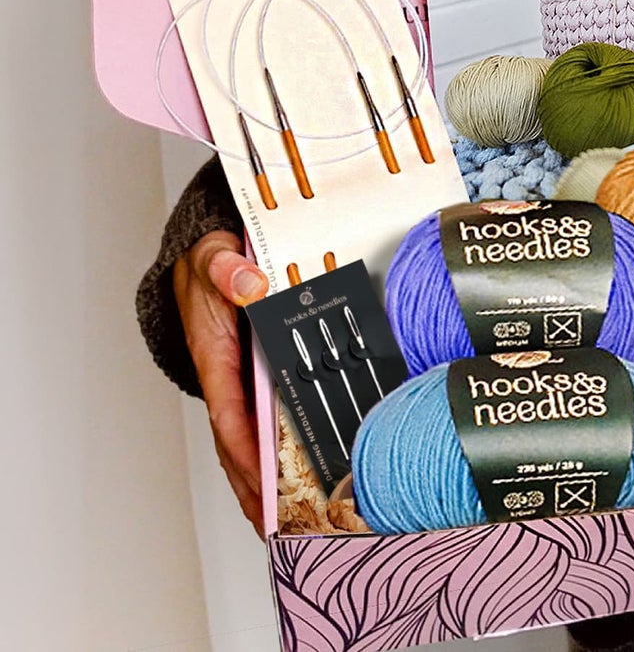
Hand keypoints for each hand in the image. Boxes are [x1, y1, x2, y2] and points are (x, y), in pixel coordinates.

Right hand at [173, 230, 268, 535]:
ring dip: (257, 479)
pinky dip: (265, 452)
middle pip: (233, 440)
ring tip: (280, 520)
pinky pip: (256, 421)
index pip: (227, 409)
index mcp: (214, 352)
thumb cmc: (209, 261)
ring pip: (243, 438)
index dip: (243, 444)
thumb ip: (227, 268)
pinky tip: (284, 476)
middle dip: (250, 483)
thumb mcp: (214, 255)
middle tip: (273, 522)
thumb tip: (248, 282)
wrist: (205, 256)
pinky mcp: (247, 378)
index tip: (260, 475)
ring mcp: (234, 380)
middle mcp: (222, 374)